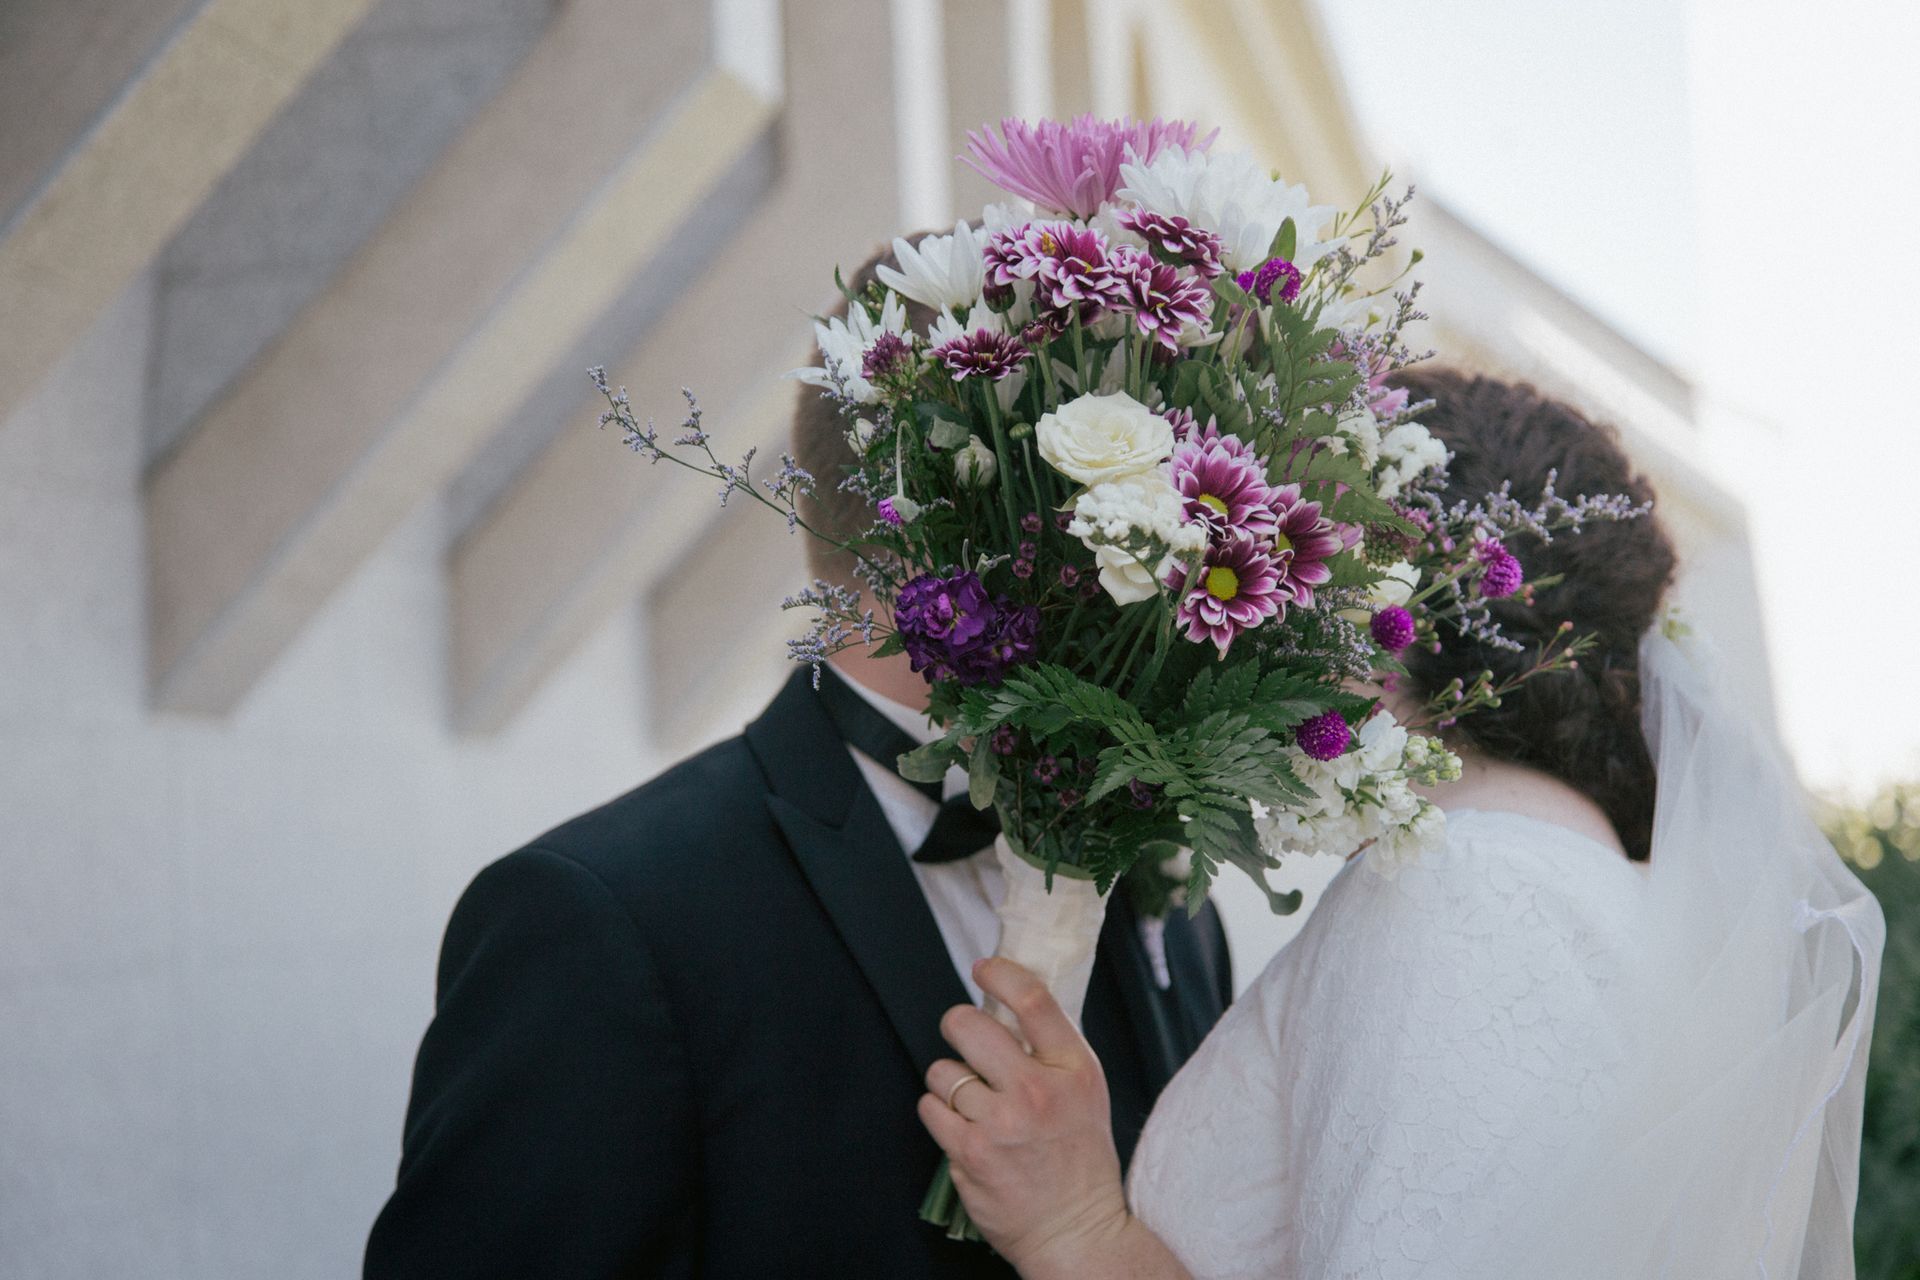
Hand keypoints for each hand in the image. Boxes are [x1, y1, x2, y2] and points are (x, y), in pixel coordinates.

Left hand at [918, 958, 1130, 1274]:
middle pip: (968, 1025)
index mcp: (1074, 1068)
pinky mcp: (970, 1154)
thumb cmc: (1079, 1157)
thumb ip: (1051, 1048)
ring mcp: (1001, 1124)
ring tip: (973, 1100)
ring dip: (949, 1080)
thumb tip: (1007, 1000)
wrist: (1075, 1229)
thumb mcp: (1085, 1090)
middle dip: (957, 1024)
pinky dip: (940, 1112)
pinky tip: (963, 1126)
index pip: (1032, 999)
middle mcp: (1037, 1092)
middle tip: (963, 1036)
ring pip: (942, 1070)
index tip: (982, 969)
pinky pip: (930, 1108)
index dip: (999, 974)